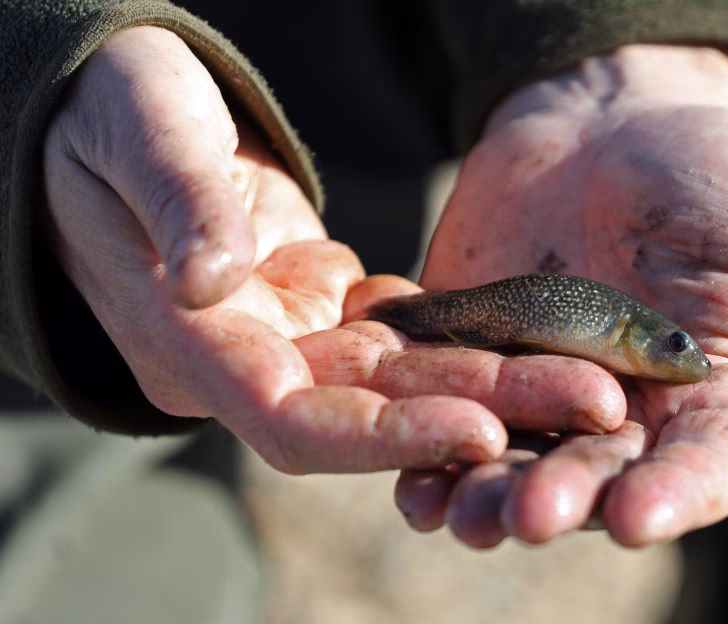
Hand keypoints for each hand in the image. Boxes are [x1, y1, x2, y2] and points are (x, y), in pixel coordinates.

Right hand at [42, 26, 625, 472]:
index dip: (386, 435)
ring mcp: (292, 337)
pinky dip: (474, 338)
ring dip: (501, 378)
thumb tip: (213, 281)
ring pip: (409, 378)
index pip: (292, 420)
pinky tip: (549, 332)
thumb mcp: (136, 130)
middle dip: (486, 409)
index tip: (482, 426)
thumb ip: (176, 201)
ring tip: (597, 376)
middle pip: (377, 412)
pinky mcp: (325, 307)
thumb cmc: (108, 111)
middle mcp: (250, 359)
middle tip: (596, 402)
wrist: (117, 112)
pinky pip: (410, 336)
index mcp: (189, 342)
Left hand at [395, 45, 727, 546]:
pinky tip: (407, 473)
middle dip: (567, 497)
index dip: (677, 496)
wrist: (610, 122)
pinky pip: (461, 415)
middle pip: (605, 475)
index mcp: (723, 401)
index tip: (636, 520)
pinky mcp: (488, 364)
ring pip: (526, 461)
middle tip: (526, 518)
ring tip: (455, 514)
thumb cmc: (725, 175)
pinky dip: (435, 445)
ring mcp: (556, 393)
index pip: (708, 467)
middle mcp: (638, 416)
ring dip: (489, 492)